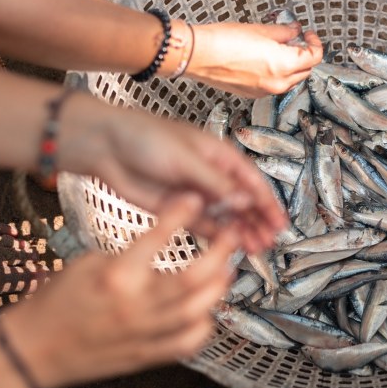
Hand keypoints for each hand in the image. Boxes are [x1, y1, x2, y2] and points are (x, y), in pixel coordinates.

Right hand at [1, 196, 237, 387]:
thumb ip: (130, 253)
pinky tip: (206, 309)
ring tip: (226, 268)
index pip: (158, 239)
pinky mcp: (147, 355)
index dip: (181, 215)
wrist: (33, 349)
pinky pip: (189, 342)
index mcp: (117, 277)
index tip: (195, 200)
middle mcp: (135, 306)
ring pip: (199, 309)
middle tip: (229, 236)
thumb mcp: (87, 262)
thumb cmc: (55, 304)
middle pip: (194, 278)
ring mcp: (145, 334)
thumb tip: (163, 238)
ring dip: (219, 286)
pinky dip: (205, 324)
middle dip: (220, 253)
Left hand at [60, 98, 286, 253]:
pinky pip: (204, 225)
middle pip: (243, 202)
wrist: (106, 147)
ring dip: (241, 231)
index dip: (268, 203)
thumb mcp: (187, 159)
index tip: (280, 222)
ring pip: (226, 216)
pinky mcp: (178, 209)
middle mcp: (211, 175)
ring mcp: (195, 194)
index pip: (252, 182)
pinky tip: (229, 246)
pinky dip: (218, 236)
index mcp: (219, 156)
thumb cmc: (146, 138)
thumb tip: (245, 201)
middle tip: (269, 242)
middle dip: (258, 221)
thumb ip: (217, 183)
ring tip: (254, 249)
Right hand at [187, 22, 322, 96]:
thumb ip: (284, 32)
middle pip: (305, 71)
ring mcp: (264, 91)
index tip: (308, 34)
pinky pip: (273, 85)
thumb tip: (294, 31)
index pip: (313, 57)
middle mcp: (278, 83)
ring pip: (290, 80)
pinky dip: (277, 74)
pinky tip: (265, 60)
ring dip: (291, 66)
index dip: (314, 43)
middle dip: (304, 55)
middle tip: (295, 40)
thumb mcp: (261, 30)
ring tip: (279, 49)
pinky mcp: (252, 94)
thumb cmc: (225, 41)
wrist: (198, 54)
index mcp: (284, 66)